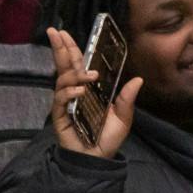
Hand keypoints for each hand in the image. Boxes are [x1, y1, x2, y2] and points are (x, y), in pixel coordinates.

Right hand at [46, 26, 139, 158]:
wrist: (98, 160)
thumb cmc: (108, 138)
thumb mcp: (123, 117)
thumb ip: (127, 99)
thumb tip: (138, 79)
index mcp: (89, 89)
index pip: (78, 64)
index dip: (71, 48)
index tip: (64, 33)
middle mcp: (75, 92)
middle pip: (64, 66)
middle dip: (60, 48)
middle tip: (54, 32)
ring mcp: (66, 103)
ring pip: (63, 80)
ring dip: (75, 74)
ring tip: (88, 76)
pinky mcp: (60, 115)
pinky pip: (61, 99)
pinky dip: (70, 92)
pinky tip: (79, 92)